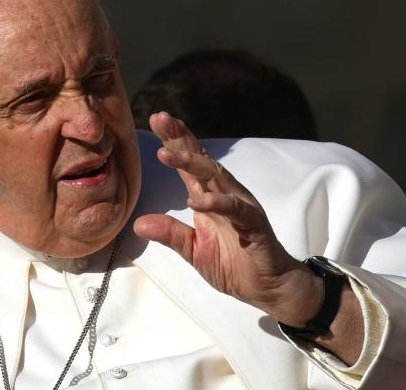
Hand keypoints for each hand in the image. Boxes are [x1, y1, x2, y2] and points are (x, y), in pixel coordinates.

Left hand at [133, 112, 321, 323]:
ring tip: (167, 154)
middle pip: (201, 160)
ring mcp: (241, 206)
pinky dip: (216, 202)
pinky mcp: (254, 224)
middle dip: (180, 139)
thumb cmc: (233, 264)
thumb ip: (170, 234)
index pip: (190, 163)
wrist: (268, 287)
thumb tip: (138, 224)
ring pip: (217, 177)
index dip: (174, 141)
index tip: (156, 119)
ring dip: (192, 163)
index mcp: (208, 196)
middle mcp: (225, 194)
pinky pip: (235, 209)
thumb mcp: (193, 250)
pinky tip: (196, 200)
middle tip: (160, 120)